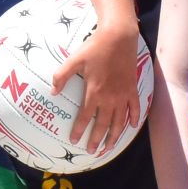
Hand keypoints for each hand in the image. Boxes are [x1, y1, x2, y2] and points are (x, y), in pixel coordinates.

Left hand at [51, 18, 140, 155]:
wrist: (119, 37)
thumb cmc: (95, 47)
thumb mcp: (74, 59)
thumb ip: (62, 75)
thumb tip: (52, 91)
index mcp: (94, 92)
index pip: (84, 117)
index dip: (79, 130)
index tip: (74, 141)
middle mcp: (109, 97)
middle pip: (103, 124)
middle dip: (97, 140)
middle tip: (92, 151)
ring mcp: (123, 94)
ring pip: (119, 121)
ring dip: (114, 136)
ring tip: (109, 147)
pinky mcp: (132, 88)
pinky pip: (135, 108)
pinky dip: (133, 118)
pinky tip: (131, 127)